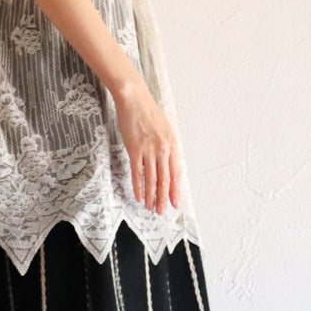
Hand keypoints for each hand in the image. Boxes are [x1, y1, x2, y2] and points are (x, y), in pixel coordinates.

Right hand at [112, 77, 181, 213]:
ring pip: (152, 179)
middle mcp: (163, 149)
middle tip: (161, 211)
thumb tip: (167, 163)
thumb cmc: (148, 113)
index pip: (175, 173)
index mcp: (172, 145)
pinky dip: (138, 186)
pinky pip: (137, 172)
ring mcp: (149, 150)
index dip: (175, 190)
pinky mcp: (135, 149)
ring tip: (150, 207)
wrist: (134, 99)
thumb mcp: (165, 129)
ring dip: (151, 195)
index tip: (174, 202)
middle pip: (164, 179)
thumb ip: (166, 147)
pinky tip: (139, 195)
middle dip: (163, 197)